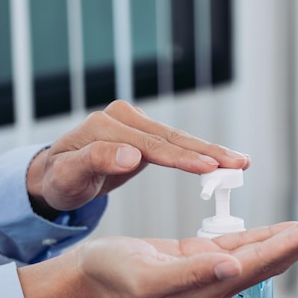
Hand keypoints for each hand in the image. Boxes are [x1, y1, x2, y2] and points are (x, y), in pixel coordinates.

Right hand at [18, 209, 297, 297]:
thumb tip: (233, 268)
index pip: (264, 262)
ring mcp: (215, 270)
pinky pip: (246, 243)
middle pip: (275, 256)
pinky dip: (269, 232)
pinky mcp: (206, 257)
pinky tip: (285, 227)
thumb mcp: (147, 276)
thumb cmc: (111, 276)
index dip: (296, 243)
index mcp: (210, 288)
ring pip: (266, 249)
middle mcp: (220, 282)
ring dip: (296, 233)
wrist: (91, 276)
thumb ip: (192, 274)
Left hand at [26, 100, 249, 216]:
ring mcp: (135, 123)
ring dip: (211, 152)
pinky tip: (222, 161)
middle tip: (240, 163)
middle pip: (172, 137)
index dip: (182, 158)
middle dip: (209, 152)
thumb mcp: (68, 177)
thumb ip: (95, 161)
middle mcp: (123, 118)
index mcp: (105, 126)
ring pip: (179, 139)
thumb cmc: (60, 180)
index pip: (151, 144)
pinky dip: (199, 153)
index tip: (209, 168)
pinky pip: (176, 144)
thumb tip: (131, 155)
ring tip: (241, 162)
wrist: (56, 175)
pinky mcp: (144, 131)